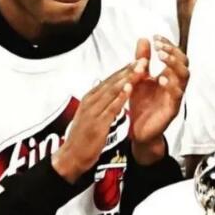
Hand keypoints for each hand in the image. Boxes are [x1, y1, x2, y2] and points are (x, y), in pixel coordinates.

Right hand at [52, 61, 146, 182]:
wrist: (71, 157)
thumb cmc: (84, 138)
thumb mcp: (94, 115)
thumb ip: (102, 103)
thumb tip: (113, 93)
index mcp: (91, 98)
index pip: (110, 80)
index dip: (125, 69)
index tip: (138, 60)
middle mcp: (91, 100)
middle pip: (112, 81)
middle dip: (129, 69)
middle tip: (143, 58)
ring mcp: (93, 111)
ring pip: (112, 90)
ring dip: (127, 78)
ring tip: (140, 68)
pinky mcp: (97, 123)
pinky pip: (111, 107)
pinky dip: (120, 97)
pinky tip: (130, 89)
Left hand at [129, 37, 189, 164]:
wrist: (138, 130)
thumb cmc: (141, 104)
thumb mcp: (138, 78)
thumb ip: (142, 60)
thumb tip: (144, 38)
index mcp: (169, 76)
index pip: (176, 56)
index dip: (169, 45)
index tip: (156, 37)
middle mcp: (175, 85)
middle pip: (184, 64)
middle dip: (173, 52)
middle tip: (159, 47)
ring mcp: (175, 97)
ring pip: (184, 77)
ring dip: (174, 64)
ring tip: (162, 57)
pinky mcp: (172, 110)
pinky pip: (177, 96)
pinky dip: (171, 86)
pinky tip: (162, 79)